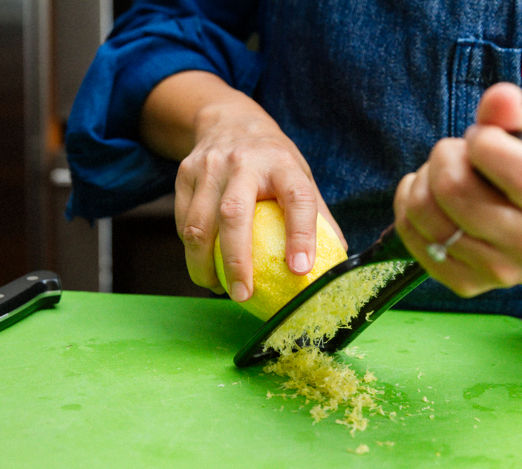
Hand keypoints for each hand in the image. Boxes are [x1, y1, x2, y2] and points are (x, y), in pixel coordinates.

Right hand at [142, 72, 345, 301]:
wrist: (228, 120)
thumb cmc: (273, 160)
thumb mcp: (301, 175)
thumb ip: (317, 215)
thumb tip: (338, 259)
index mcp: (282, 163)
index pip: (298, 198)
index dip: (301, 235)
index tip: (301, 269)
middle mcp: (244, 162)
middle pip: (234, 214)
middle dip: (236, 261)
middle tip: (244, 295)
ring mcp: (209, 166)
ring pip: (198, 224)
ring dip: (204, 265)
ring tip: (220, 289)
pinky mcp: (185, 174)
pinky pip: (183, 222)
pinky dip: (191, 251)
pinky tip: (205, 268)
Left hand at [394, 83, 521, 296]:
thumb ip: (512, 116)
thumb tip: (500, 96)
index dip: (485, 144)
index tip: (481, 137)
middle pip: (456, 192)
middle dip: (444, 156)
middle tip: (455, 153)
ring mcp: (498, 271)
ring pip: (426, 213)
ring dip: (423, 180)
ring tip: (440, 173)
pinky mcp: (465, 284)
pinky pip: (412, 236)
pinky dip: (407, 205)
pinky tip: (426, 195)